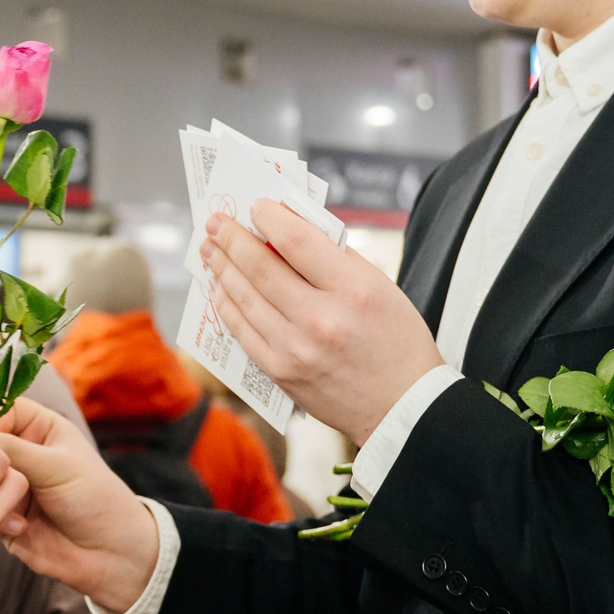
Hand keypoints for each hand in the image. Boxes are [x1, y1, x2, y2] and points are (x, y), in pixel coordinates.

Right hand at [0, 399, 160, 613]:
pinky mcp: (4, 516)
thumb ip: (14, 450)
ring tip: (12, 504)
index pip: (3, 411)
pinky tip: (18, 526)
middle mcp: (24, 455)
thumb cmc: (95, 499)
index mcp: (42, 431)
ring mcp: (12, 486)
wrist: (109, 553)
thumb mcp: (57, 466)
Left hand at [200, 201, 443, 444]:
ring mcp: (295, 349)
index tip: (256, 206)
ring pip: (245, 297)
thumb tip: (292, 228)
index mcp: (353, 290)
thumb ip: (336, 257)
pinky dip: (227, 305)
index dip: (270, 218)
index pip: (297, 241)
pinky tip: (220, 289)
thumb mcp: (381, 287)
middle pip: (261, 267)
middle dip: (233, 239)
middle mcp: (320, 319)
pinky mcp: (280, 372)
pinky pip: (242, 331)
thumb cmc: (397, 343)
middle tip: (216, 223)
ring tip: (211, 250)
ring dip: (222, 269)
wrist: (402, 406)